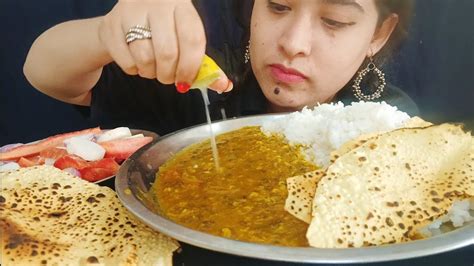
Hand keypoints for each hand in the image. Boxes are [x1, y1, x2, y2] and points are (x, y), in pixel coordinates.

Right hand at [98, 0, 230, 92]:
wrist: (129, 11)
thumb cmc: (167, 28)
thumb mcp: (187, 37)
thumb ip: (204, 63)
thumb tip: (225, 86)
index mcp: (181, 5)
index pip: (192, 40)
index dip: (191, 68)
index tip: (187, 81)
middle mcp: (156, 4)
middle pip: (167, 53)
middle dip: (169, 75)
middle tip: (169, 78)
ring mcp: (130, 12)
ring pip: (144, 58)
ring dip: (151, 73)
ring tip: (153, 69)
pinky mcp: (110, 24)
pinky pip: (126, 61)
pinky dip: (134, 70)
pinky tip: (137, 62)